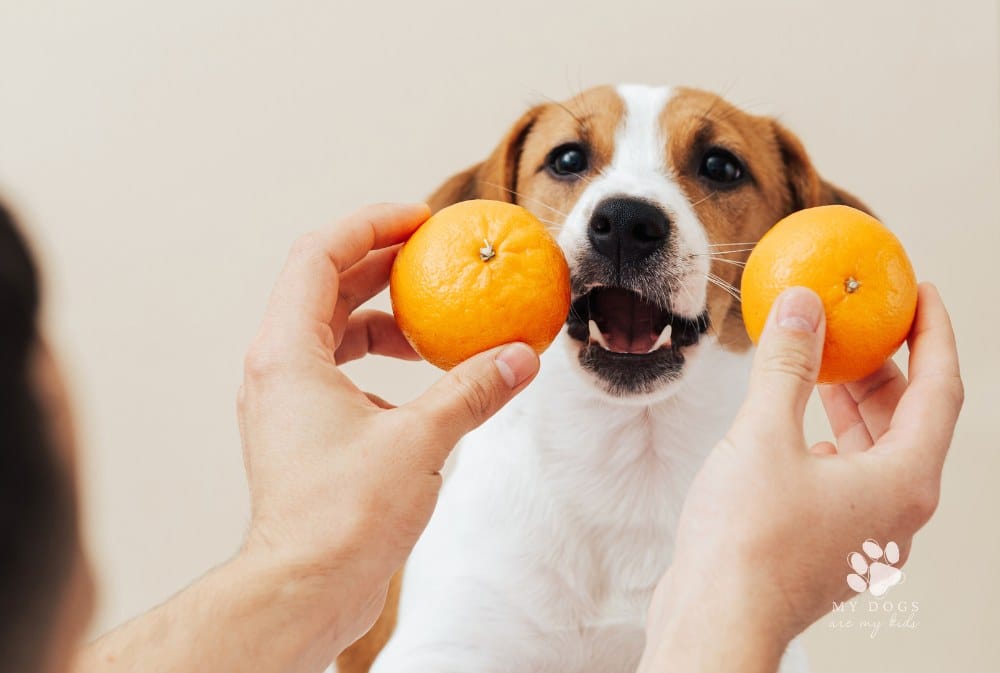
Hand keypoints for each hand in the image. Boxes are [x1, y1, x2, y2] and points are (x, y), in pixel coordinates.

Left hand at [236, 203, 539, 652]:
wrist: (306, 589)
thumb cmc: (342, 517)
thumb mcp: (420, 441)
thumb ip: (473, 390)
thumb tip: (521, 358)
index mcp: (287, 353)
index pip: (318, 254)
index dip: (370, 224)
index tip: (420, 218)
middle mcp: (277, 368)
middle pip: (325, 286)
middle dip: (382, 263)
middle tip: (436, 254)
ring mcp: (287, 401)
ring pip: (333, 329)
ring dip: (384, 314)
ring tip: (435, 320)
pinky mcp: (304, 430)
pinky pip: (339, 369)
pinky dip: (380, 358)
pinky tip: (424, 376)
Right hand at [639, 284, 961, 672]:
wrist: (717, 621)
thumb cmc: (746, 542)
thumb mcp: (764, 436)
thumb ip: (788, 366)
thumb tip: (802, 307)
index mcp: (903, 481)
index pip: (941, 389)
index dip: (933, 333)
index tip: (921, 293)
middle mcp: (897, 510)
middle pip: (911, 420)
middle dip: (887, 366)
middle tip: (861, 324)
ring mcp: (865, 531)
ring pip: (877, 450)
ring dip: (856, 402)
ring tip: (825, 363)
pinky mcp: (831, 542)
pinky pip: (847, 474)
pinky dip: (831, 437)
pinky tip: (797, 424)